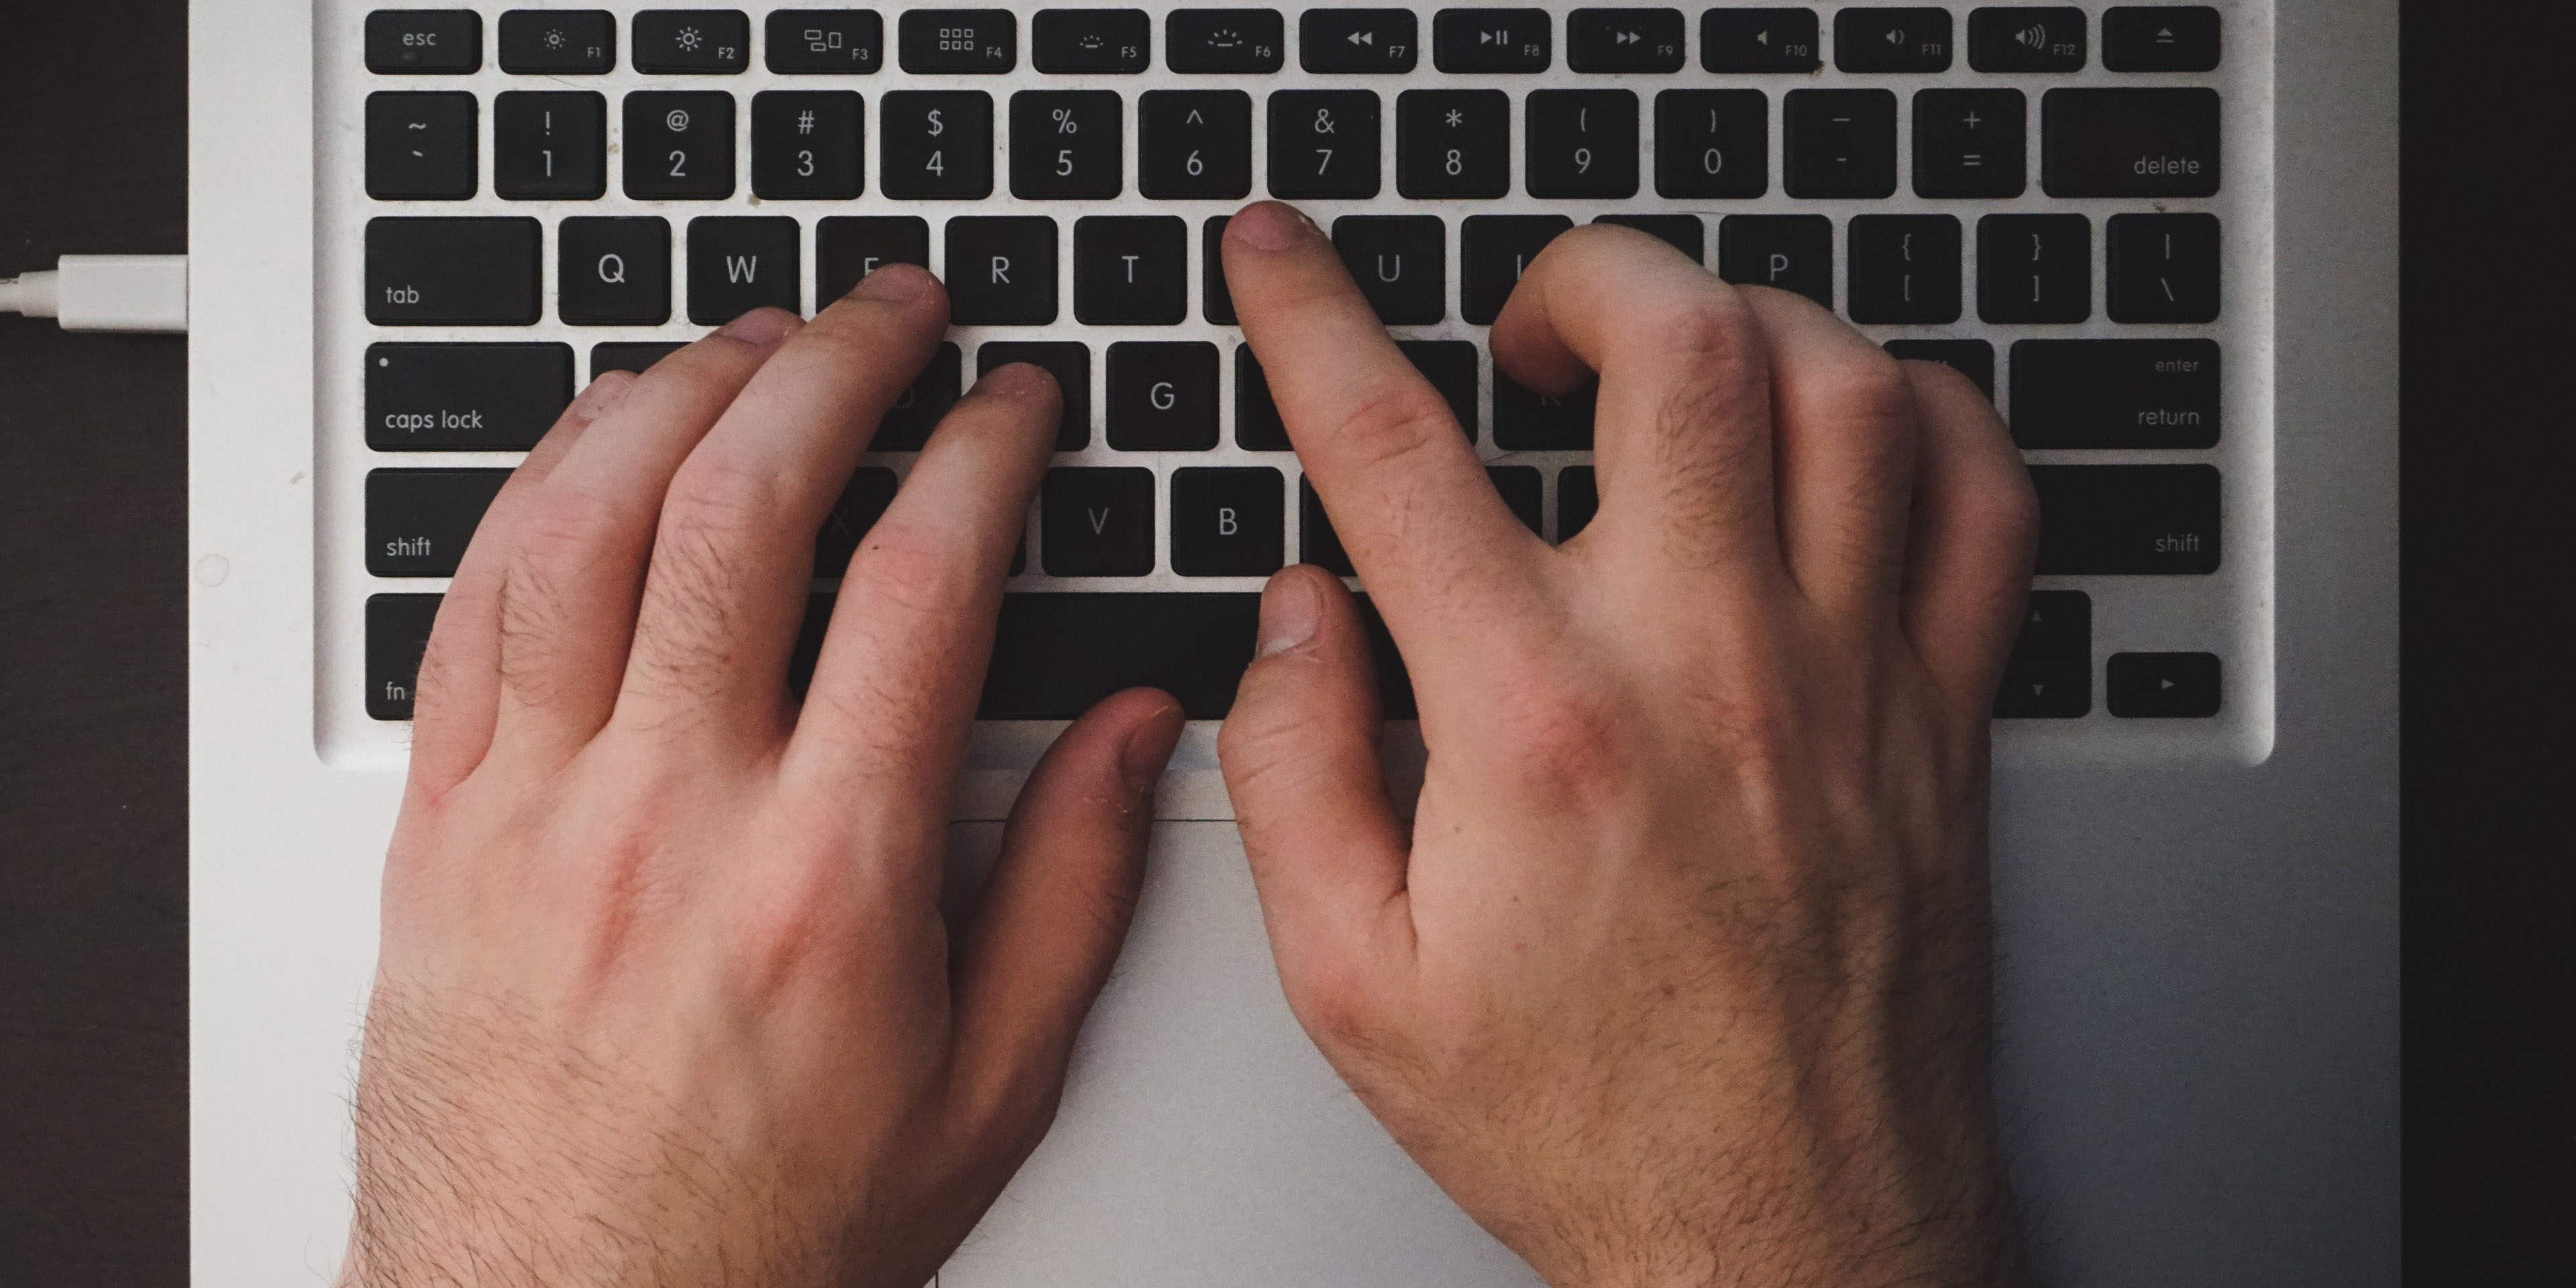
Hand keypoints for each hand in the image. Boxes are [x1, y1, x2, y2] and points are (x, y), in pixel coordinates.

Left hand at [344, 268, 1183, 1287]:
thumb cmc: (768, 1224)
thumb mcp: (987, 1086)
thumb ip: (1075, 890)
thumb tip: (1141, 730)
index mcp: (829, 878)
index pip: (921, 586)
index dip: (986, 456)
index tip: (1016, 407)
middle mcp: (672, 819)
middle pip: (747, 507)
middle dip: (838, 365)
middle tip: (895, 311)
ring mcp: (536, 809)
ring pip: (590, 522)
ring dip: (682, 392)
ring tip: (755, 338)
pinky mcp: (441, 823)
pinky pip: (470, 603)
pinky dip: (539, 486)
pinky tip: (600, 439)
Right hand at [1218, 203, 2035, 1287]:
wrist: (1785, 1238)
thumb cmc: (1589, 1125)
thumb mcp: (1356, 983)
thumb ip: (1293, 774)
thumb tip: (1291, 620)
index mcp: (1537, 727)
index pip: (1395, 450)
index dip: (1313, 318)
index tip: (1281, 260)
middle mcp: (1707, 669)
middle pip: (1678, 347)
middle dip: (1583, 276)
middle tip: (1529, 329)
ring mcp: (1847, 681)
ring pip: (1843, 389)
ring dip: (1747, 326)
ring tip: (1677, 367)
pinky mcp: (1938, 718)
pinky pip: (1981, 500)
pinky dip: (1921, 418)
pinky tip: (1845, 434)